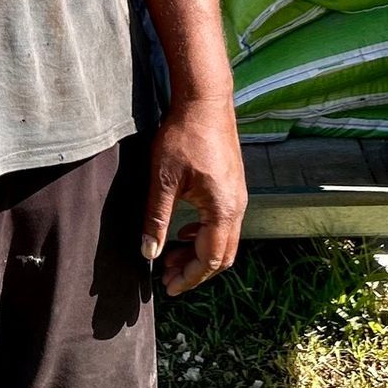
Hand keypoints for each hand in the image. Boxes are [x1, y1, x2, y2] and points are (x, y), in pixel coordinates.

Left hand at [141, 95, 246, 295]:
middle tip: (167, 278)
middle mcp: (237, 206)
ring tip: (171, 258)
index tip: (168, 288)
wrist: (204, 100)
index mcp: (223, 209)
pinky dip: (205, 235)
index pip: (210, 259)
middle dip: (195, 271)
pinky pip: (224, 223)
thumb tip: (149, 254)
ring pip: (224, 240)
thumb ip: (157, 219)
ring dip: (199, 253)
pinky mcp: (233, 185)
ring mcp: (238, 195)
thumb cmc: (183, 136)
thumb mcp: (163, 180)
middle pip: (223, 255)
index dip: (189, 277)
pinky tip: (183, 231)